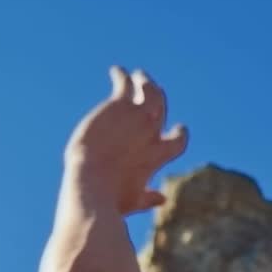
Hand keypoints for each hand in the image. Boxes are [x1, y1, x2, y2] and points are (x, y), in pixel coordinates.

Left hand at [63, 66, 188, 214]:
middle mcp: (152, 134)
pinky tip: (116, 71)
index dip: (179, 134)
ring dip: (145, 81)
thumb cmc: (109, 198)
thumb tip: (163, 199)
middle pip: (162, 109)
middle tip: (152, 89)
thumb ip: (149, 198)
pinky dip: (122, 76)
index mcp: (157, 157)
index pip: (178, 142)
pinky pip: (125, 83)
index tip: (178, 129)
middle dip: (158, 99)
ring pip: (149, 90)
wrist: (92, 184)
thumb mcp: (133, 200)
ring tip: (137, 75)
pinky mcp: (119, 105)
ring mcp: (138, 116)